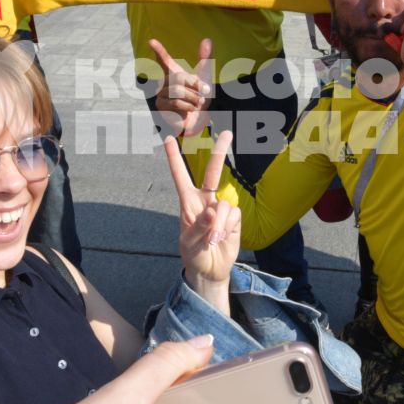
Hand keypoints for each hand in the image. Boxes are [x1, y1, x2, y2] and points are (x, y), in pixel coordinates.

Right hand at [149, 37, 212, 137]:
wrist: (198, 120)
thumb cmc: (201, 98)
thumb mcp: (206, 78)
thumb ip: (206, 59)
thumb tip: (207, 39)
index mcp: (175, 73)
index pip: (164, 59)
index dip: (159, 50)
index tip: (151, 41)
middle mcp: (165, 82)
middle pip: (179, 77)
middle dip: (195, 86)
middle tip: (205, 93)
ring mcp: (161, 94)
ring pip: (177, 91)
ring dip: (193, 98)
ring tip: (197, 103)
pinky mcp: (161, 106)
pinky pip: (176, 102)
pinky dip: (188, 106)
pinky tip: (191, 110)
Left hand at [165, 132, 240, 295]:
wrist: (210, 270)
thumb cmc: (193, 254)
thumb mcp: (189, 243)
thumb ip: (199, 226)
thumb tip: (213, 210)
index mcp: (188, 202)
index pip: (180, 176)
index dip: (174, 158)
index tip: (169, 139)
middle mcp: (205, 200)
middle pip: (212, 172)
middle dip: (220, 152)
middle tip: (228, 133)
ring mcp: (221, 208)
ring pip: (224, 204)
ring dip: (219, 224)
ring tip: (212, 239)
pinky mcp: (235, 218)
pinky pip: (234, 215)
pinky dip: (228, 228)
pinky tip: (223, 237)